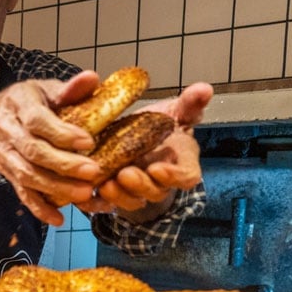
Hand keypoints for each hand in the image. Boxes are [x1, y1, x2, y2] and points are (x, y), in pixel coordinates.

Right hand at [0, 71, 104, 225]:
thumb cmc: (27, 103)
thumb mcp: (45, 89)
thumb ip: (69, 89)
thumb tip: (92, 78)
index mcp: (19, 106)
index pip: (39, 121)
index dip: (62, 133)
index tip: (89, 141)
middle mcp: (7, 132)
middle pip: (34, 152)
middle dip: (64, 164)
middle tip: (94, 172)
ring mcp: (5, 156)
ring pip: (28, 176)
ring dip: (56, 187)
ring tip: (84, 194)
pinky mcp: (8, 175)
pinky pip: (22, 193)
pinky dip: (40, 208)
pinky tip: (59, 219)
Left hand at [85, 82, 212, 220]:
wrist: (138, 134)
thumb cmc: (161, 125)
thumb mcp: (176, 112)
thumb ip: (190, 103)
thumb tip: (204, 88)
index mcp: (181, 163)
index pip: (186, 177)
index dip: (174, 176)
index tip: (157, 168)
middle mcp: (160, 181)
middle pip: (155, 191)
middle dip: (140, 185)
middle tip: (125, 174)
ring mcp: (137, 190)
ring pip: (131, 200)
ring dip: (118, 195)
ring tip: (104, 184)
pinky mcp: (115, 193)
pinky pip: (107, 203)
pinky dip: (97, 201)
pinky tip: (86, 192)